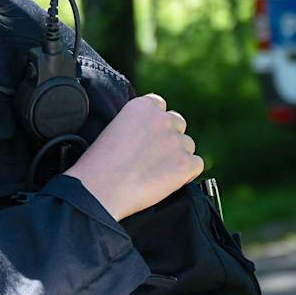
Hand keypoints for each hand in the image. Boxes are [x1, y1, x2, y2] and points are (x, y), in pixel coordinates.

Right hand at [63, 91, 202, 219]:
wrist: (100, 189)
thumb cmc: (98, 164)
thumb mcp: (113, 129)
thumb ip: (135, 124)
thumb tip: (148, 135)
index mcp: (142, 106)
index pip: (159, 105)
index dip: (155, 123)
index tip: (147, 137)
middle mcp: (163, 119)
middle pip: (178, 124)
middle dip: (169, 138)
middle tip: (153, 157)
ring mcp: (176, 141)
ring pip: (188, 146)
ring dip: (178, 156)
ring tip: (156, 173)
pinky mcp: (185, 164)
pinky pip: (197, 165)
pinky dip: (186, 174)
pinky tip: (168, 182)